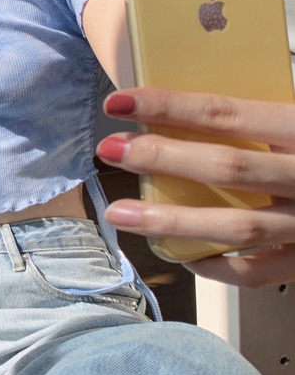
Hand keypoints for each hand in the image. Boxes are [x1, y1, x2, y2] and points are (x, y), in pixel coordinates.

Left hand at [96, 88, 294, 288]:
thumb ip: (263, 114)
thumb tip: (189, 104)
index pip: (227, 113)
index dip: (169, 105)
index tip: (120, 101)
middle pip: (226, 167)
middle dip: (161, 158)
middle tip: (110, 149)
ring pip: (234, 226)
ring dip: (170, 222)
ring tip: (120, 214)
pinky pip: (256, 272)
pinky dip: (215, 266)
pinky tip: (181, 255)